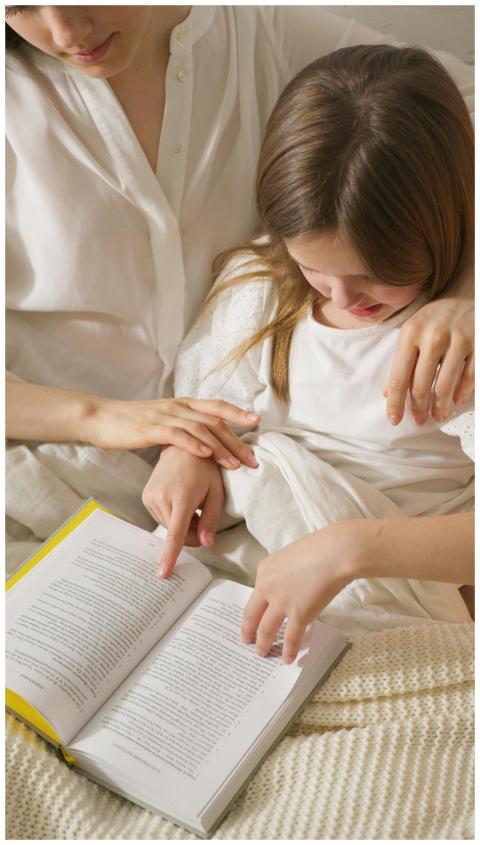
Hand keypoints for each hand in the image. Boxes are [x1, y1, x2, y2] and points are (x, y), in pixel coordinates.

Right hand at [85, 395, 259, 467]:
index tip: (257, 422)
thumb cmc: (132, 423)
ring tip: (235, 464)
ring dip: (220, 447)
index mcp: (183, 404)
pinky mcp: (150, 428)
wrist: (100, 418)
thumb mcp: (163, 421)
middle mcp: (178, 407)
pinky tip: (204, 455)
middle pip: (215, 421)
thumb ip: (183, 428)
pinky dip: (193, 444)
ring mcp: (164, 416)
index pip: (217, 406)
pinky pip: (176, 435)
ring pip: (200, 428)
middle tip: (253, 460)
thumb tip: (203, 442)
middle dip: (237, 441)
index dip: (238, 413)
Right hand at [142, 447, 224, 576]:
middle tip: (202, 513)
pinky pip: (161, 517)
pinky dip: (172, 516)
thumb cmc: (205, 468)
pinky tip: (180, 499)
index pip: (176, 534)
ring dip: (182, 524)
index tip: (163, 573)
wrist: (182, 446)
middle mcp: (162, 497)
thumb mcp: (215, 493)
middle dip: (191, 532)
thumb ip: (211, 520)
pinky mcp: (145, 496)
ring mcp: (151, 496)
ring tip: (192, 502)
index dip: (170, 555)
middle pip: (177, 533)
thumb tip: (205, 544)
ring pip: (168, 527)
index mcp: (182, 496)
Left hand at [241, 522, 360, 662]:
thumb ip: (284, 574)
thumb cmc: (320, 548)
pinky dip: (288, 650)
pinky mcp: (298, 615)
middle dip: (248, 630)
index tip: (252, 618)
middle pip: (252, 614)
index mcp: (264, 570)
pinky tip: (287, 659)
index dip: (254, 609)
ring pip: (266, 630)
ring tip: (262, 653)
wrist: (336, 552)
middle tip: (246, 640)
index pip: (255, 594)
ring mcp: (281, 602)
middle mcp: (266, 587)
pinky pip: (291, 638)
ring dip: (263, 644)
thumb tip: (289, 589)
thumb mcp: (291, 557)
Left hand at [386, 295, 473, 425]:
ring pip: (445, 384)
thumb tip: (389, 393)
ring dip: (440, 406)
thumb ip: (402, 362)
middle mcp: (432, 337)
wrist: (465, 294)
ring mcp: (457, 340)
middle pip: (421, 384)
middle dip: (418, 408)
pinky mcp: (477, 343)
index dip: (396, 402)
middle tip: (418, 421)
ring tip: (437, 416)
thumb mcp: (412, 332)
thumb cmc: (434, 318)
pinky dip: (462, 393)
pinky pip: (469, 376)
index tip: (394, 419)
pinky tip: (456, 402)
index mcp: (410, 334)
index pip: (399, 377)